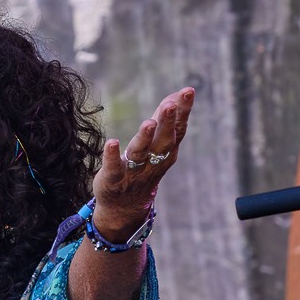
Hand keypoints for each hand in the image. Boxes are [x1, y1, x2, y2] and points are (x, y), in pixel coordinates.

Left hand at [91, 87, 194, 240]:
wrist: (124, 207)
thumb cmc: (143, 168)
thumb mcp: (157, 145)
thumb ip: (166, 120)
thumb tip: (178, 93)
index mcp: (166, 151)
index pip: (177, 130)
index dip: (183, 111)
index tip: (187, 92)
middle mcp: (153, 162)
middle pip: (162, 142)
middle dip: (167, 123)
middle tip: (170, 105)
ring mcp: (133, 172)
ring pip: (141, 154)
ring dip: (144, 138)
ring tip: (148, 123)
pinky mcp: (113, 180)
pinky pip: (113, 168)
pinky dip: (112, 157)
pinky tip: (112, 143)